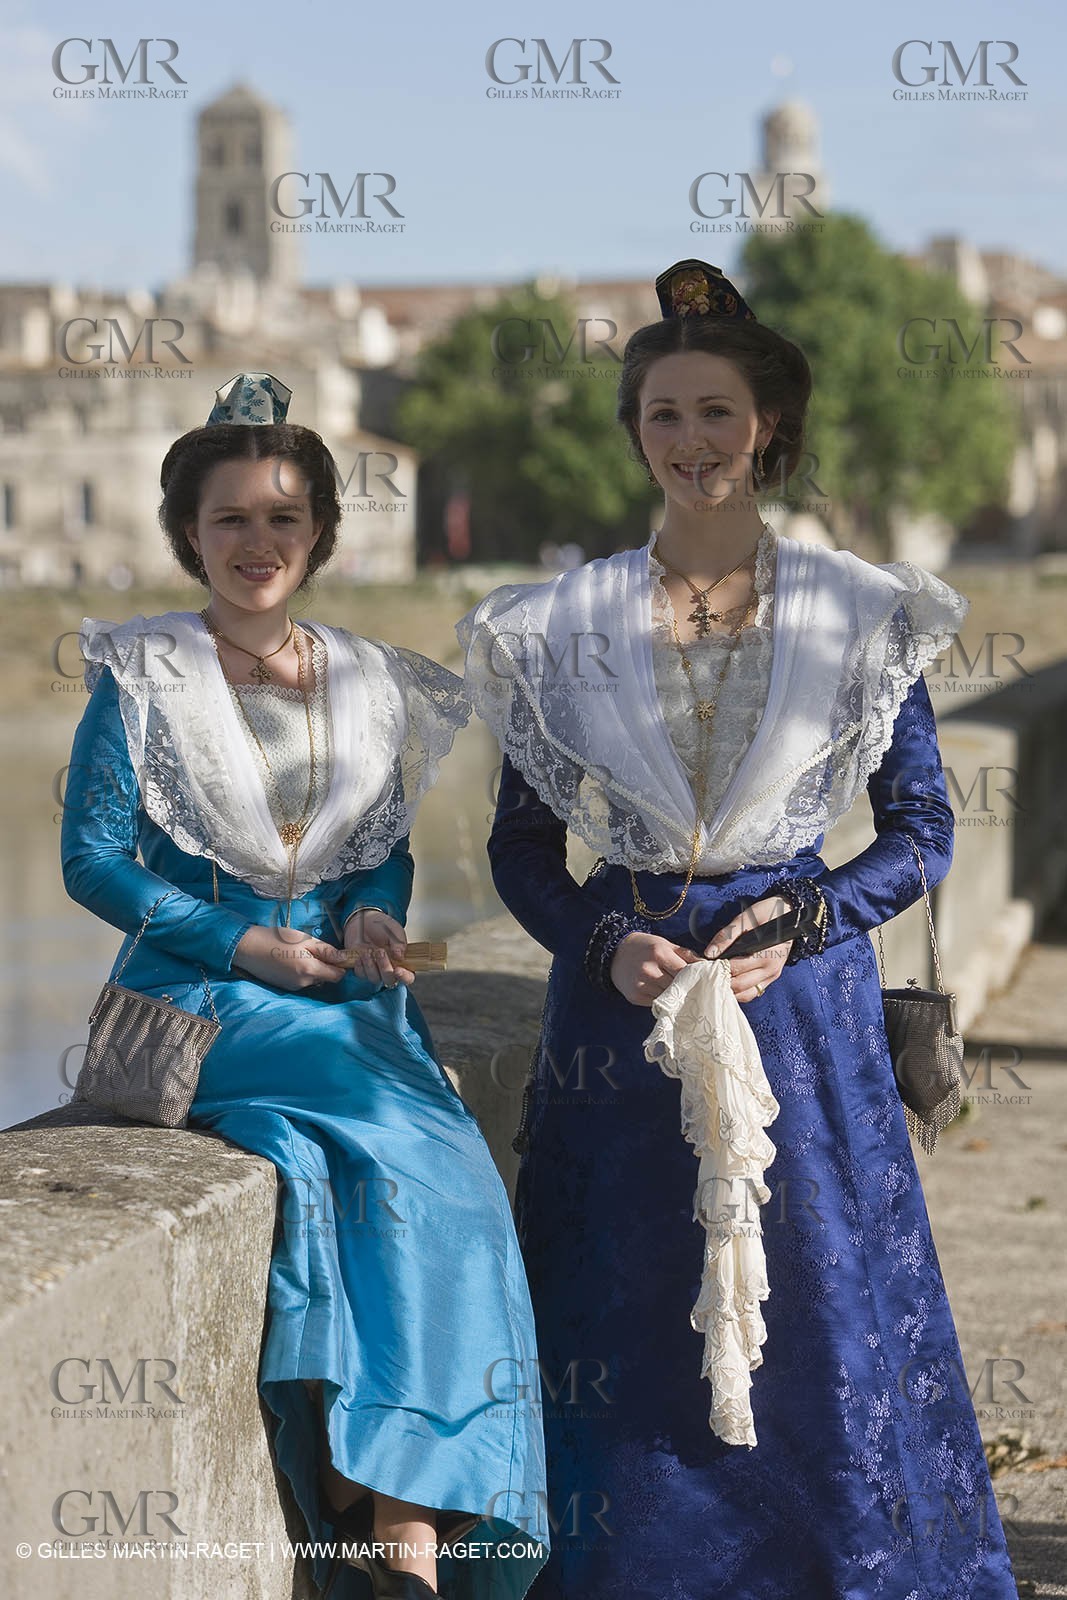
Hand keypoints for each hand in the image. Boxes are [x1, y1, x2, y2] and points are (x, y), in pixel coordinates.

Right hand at [232, 924, 348, 991]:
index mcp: (310, 970)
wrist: (247, 948)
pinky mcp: (285, 987)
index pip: (337, 976)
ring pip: (314, 980)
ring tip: (299, 953)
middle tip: (315, 949)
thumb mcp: (304, 939)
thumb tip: (345, 958)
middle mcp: (304, 983)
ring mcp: (294, 987)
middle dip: (326, 966)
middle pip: (326, 978)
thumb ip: (326, 950)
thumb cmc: (276, 938)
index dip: (341, 966)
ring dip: (313, 969)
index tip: (337, 955)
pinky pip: (302, 981)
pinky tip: (291, 960)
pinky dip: (302, 972)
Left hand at [333, 908, 413, 988]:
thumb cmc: (383, 926)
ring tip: (368, 951)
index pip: (408, 977)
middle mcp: (390, 968)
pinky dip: (360, 966)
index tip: (398, 970)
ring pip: (374, 979)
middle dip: (384, 968)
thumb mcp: (395, 931)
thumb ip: (399, 943)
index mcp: (402, 962)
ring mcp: (375, 970)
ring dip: (370, 966)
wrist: (365, 920)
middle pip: (389, 980)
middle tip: (380, 951)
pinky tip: (360, 955)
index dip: (404, 977)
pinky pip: (361, 974)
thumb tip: (400, 956)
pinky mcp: (362, 969)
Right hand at [609, 931, 700, 1006]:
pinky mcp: (635, 997)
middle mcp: (649, 970)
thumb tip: (707, 966)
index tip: (704, 983)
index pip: (685, 971)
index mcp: (659, 954)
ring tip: (680, 994)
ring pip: (668, 997)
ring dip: (675, 997)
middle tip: (696, 992)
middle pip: (678, 986)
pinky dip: (662, 1000)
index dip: (695, 978)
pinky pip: (656, 1003)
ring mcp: (641, 985)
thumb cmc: (645, 947)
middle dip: (687, 989)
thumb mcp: (665, 944)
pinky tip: (663, 995)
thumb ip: (686, 955)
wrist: (615, 953)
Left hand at [703, 894, 793, 1002]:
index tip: (696, 965)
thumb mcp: (746, 918)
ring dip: (727, 991)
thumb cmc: (767, 913)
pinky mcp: (771, 979)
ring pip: (745, 995)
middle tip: (698, 975)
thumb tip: (709, 953)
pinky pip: (752, 993)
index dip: (714, 968)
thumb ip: (727, 936)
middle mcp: (770, 970)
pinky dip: (737, 992)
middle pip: (738, 985)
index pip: (734, 969)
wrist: (790, 913)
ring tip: (709, 981)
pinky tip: (724, 984)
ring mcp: (772, 977)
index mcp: (766, 955)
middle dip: (717, 982)